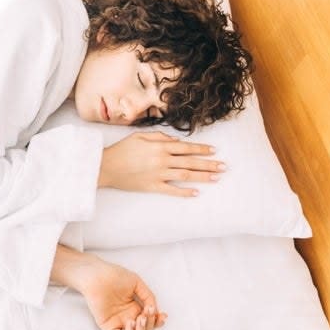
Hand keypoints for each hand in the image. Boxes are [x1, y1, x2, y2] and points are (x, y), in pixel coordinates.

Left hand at [81, 259, 166, 329]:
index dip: (158, 321)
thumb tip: (155, 310)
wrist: (97, 275)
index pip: (149, 321)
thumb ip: (148, 296)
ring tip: (140, 318)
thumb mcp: (137, 283)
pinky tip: (131, 322)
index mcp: (134, 308)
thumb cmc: (114, 275)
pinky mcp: (108, 326)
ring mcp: (118, 322)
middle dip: (151, 324)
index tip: (162, 315)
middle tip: (148, 312)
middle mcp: (128, 316)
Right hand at [98, 131, 224, 196]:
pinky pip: (172, 190)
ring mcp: (158, 174)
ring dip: (202, 176)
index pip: (186, 147)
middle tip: (223, 166)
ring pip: (185, 175)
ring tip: (216, 177)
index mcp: (159, 146)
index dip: (201, 149)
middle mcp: (162, 160)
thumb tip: (175, 141)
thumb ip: (158, 136)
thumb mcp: (139, 136)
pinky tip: (196, 193)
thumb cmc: (121, 150)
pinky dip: (184, 192)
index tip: (214, 151)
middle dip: (209, 164)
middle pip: (190, 161)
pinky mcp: (152, 186)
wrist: (106, 167)